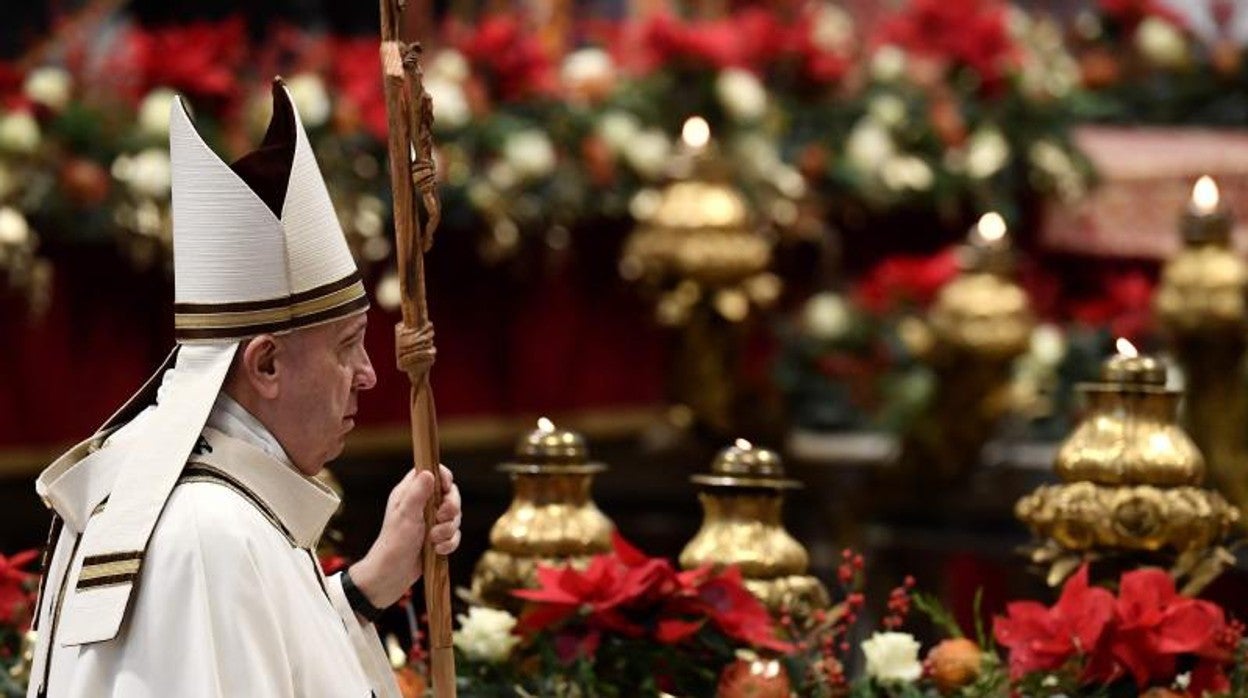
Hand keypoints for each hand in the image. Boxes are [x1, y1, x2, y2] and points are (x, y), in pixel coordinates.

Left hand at [348, 464, 460, 608]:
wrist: (391, 576)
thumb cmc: (393, 543)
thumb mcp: (406, 516)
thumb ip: (417, 494)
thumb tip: (429, 472)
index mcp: (410, 494)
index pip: (432, 472)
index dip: (443, 477)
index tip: (446, 488)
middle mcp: (422, 505)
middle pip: (450, 494)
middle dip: (451, 508)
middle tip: (442, 517)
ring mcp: (431, 522)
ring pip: (455, 516)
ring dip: (448, 529)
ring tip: (433, 539)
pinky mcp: (437, 538)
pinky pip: (454, 535)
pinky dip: (449, 543)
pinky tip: (438, 550)